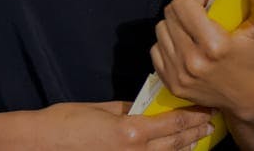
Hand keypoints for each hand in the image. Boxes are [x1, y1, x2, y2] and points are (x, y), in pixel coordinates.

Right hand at [36, 101, 212, 149]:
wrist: (43, 143)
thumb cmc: (65, 122)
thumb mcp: (98, 109)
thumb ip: (124, 109)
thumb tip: (140, 108)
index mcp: (132, 131)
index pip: (173, 124)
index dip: (192, 116)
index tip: (204, 107)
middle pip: (177, 143)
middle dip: (195, 132)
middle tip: (210, 122)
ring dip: (186, 147)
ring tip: (198, 138)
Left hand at [150, 0, 253, 120]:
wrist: (252, 99)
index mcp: (214, 46)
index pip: (181, 5)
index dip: (194, 0)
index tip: (207, 7)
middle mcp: (193, 61)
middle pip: (169, 15)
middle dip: (183, 12)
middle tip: (200, 19)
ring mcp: (179, 74)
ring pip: (160, 31)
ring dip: (174, 28)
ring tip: (193, 34)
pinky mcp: (171, 84)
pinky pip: (155, 50)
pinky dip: (167, 46)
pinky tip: (185, 48)